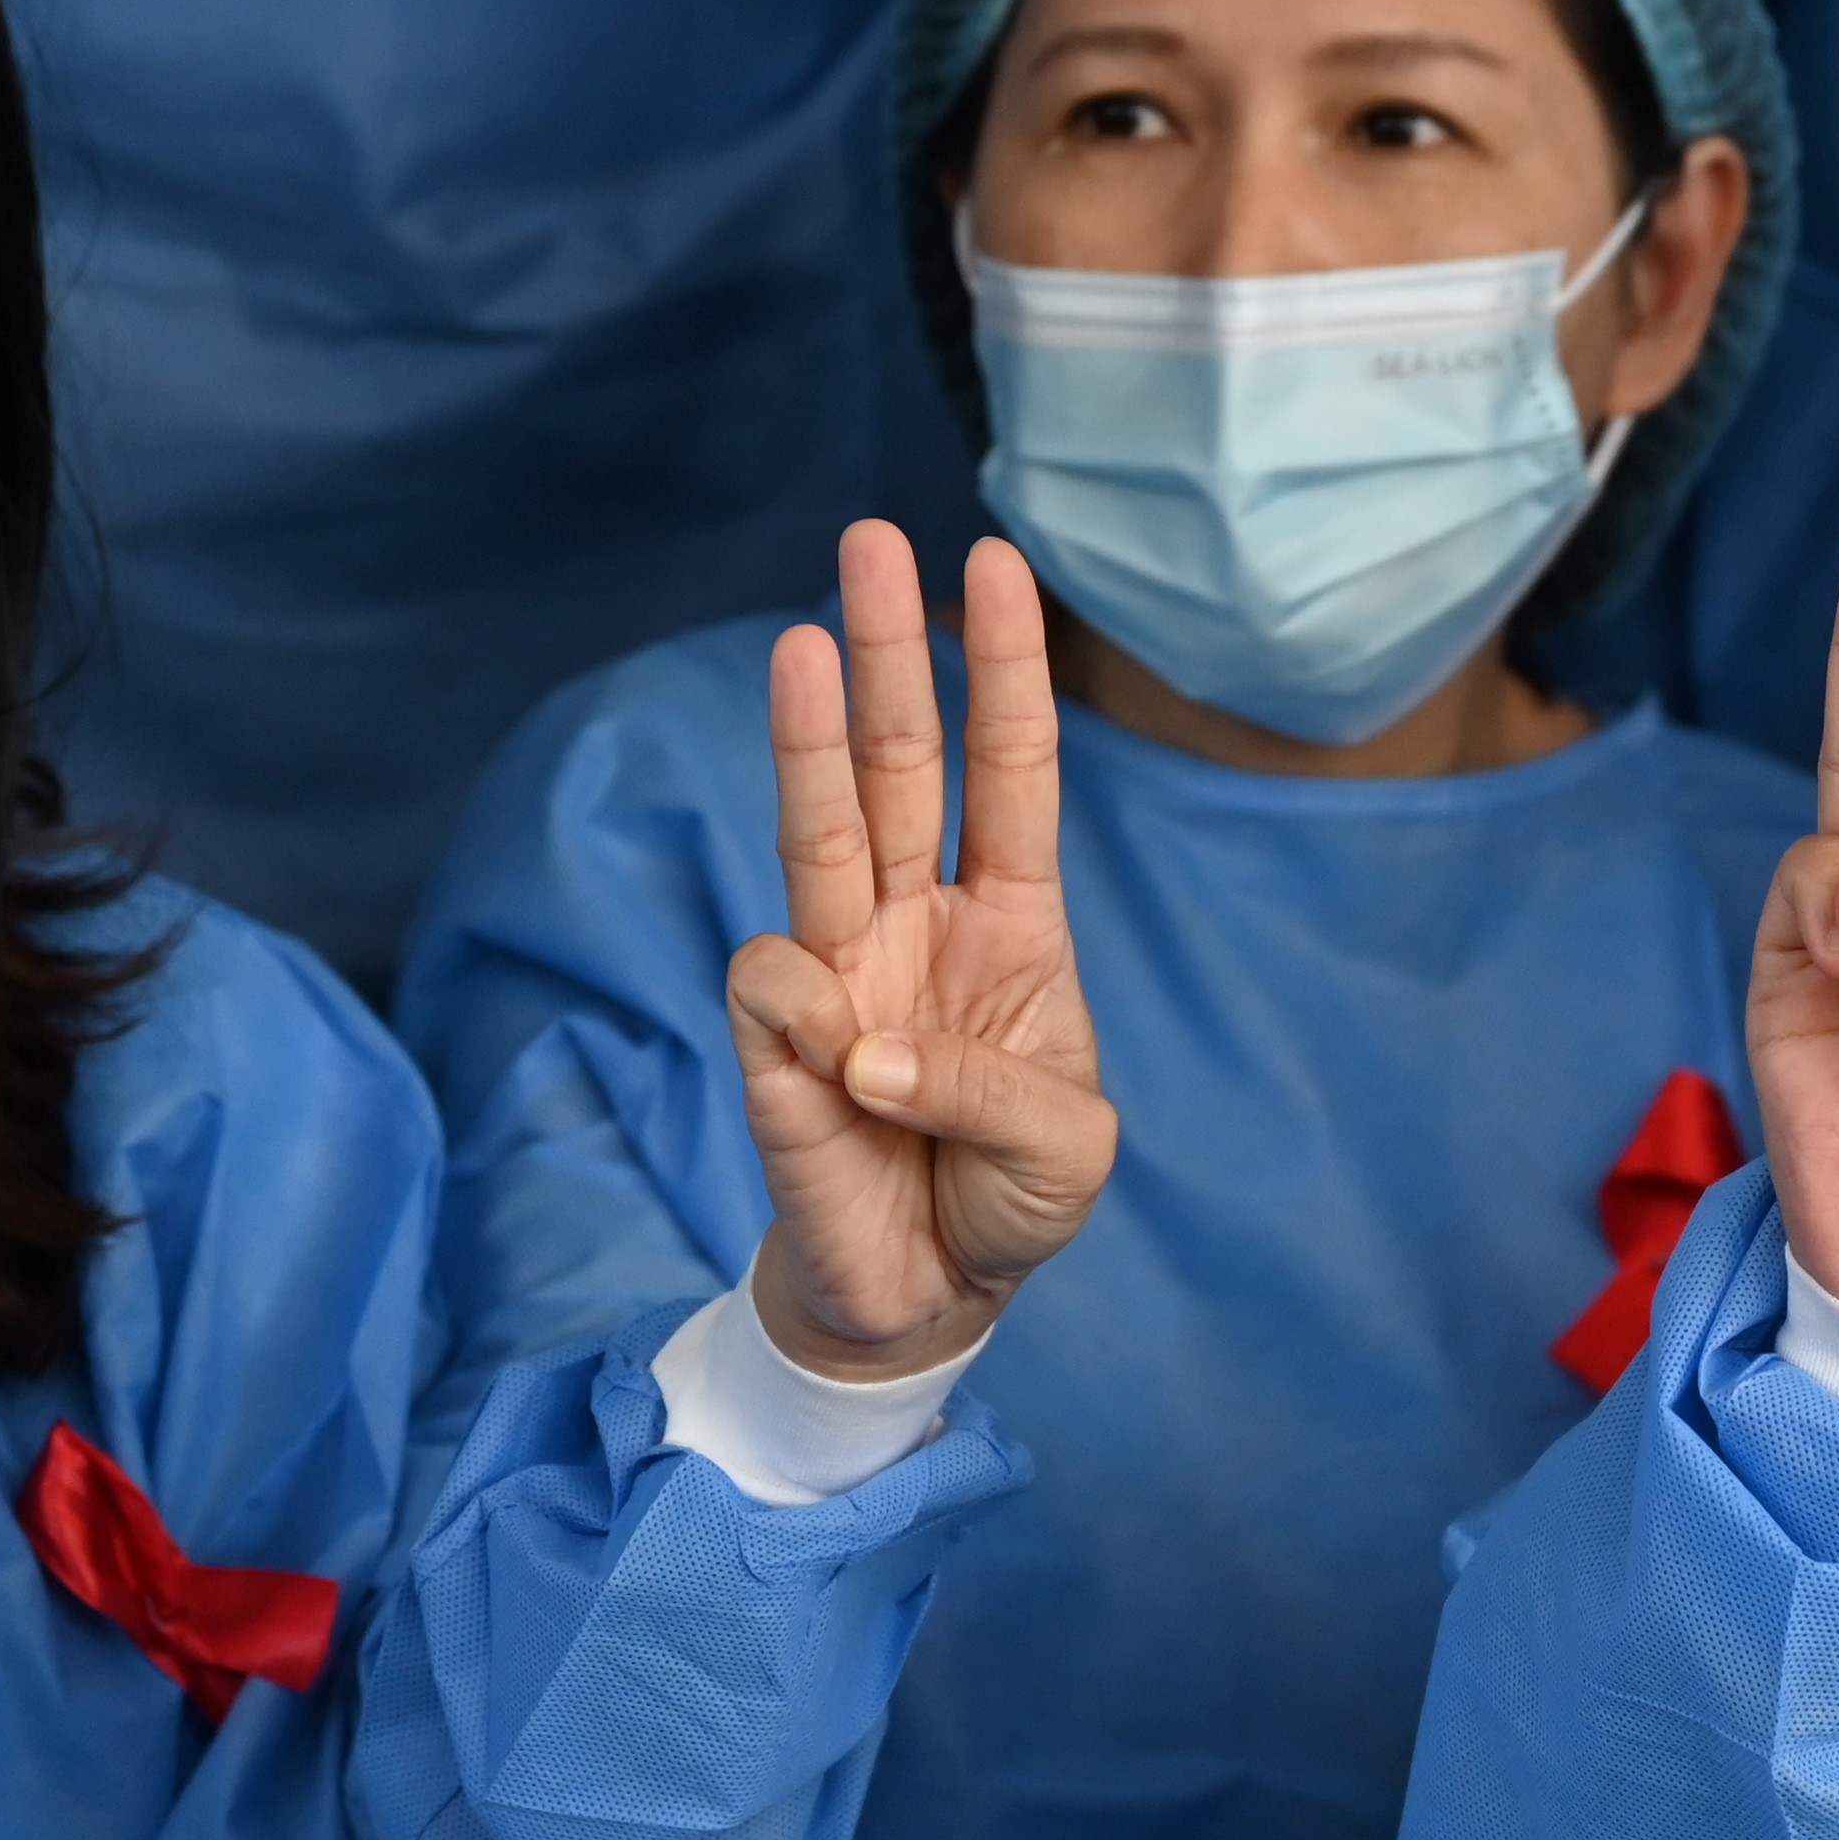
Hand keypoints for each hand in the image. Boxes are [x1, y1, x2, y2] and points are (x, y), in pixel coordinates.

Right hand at [725, 522, 1117, 1380]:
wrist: (925, 1299)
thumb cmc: (1006, 1201)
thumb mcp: (1064, 1151)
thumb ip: (992, 1090)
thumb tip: (861, 1040)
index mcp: (1010, 922)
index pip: (1008, 772)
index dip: (1002, 674)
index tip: (997, 565)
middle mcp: (915, 920)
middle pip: (894, 762)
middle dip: (884, 651)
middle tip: (870, 539)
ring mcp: (839, 971)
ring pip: (814, 825)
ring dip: (806, 735)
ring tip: (801, 642)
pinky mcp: (774, 1041)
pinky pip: (775, 986)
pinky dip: (809, 1026)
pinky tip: (837, 1085)